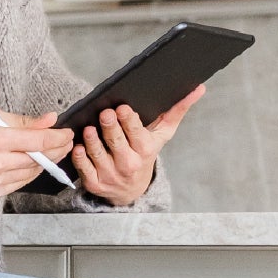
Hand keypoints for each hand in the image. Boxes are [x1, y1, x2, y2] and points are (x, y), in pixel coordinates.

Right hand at [0, 111, 73, 199]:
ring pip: (31, 173)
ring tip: (53, 152)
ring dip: (45, 163)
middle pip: (37, 159)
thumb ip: (22, 121)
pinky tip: (35, 165)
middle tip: (66, 142)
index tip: (67, 133)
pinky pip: (19, 183)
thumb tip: (49, 120)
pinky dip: (30, 173)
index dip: (57, 137)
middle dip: (56, 150)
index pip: (37, 140)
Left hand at [71, 86, 204, 204]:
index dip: (128, 121)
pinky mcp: (95, 183)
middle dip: (110, 126)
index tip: (121, 108)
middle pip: (116, 142)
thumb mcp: (162, 134)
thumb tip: (199, 88)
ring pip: (98, 154)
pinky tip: (78, 145)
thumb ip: (178, 110)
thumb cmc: (145, 153)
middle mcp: (128, 164)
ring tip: (89, 128)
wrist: (131, 189)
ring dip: (92, 140)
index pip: (136, 133)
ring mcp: (110, 175)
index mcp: (144, 150)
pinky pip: (84, 168)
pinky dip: (80, 156)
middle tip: (105, 113)